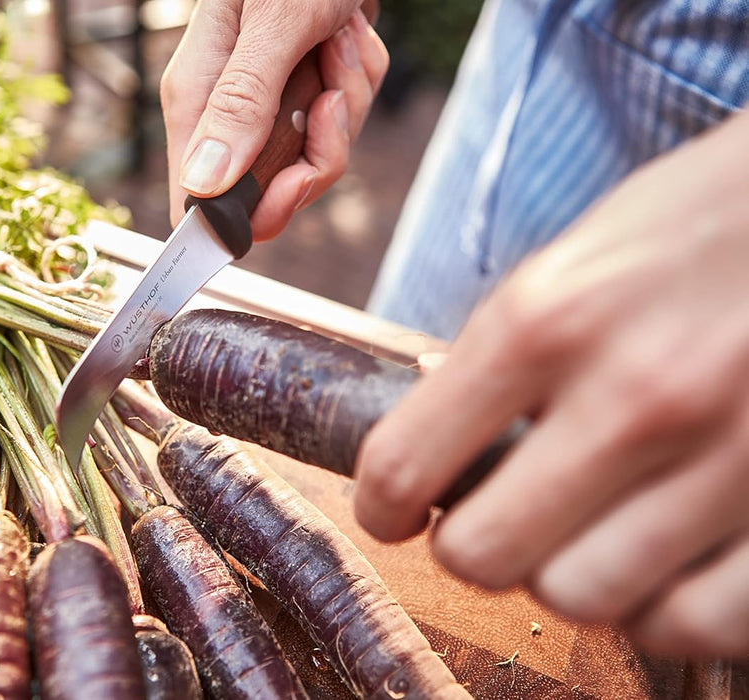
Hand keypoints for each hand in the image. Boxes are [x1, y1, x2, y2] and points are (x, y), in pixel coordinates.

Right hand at [161, 0, 387, 239]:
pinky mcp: (303, 89)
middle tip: (329, 95)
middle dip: (320, 149)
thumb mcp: (273, 26)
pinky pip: (342, 119)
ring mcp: (268, 102)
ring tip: (341, 40)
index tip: (294, 186)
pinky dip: (359, 79)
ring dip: (348, 102)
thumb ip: (240, 103)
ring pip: (317, 155)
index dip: (252, 214)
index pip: (203, 200)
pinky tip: (350, 33)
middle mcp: (228, 111)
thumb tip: (204, 185)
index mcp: (198, 100)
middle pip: (274, 189)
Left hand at [353, 107, 748, 657]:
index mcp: (547, 319)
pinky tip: (657, 565)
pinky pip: (694, 624)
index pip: (406, 464)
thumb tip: (434, 444)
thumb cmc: (699, 224)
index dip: (381, 507)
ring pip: (582, 598)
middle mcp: (634, 395)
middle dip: (472, 544)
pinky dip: (660, 610)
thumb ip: (502, 355)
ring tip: (581, 532)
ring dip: (565, 574)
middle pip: (485, 554)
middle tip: (494, 518)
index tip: (391, 512)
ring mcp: (729, 457)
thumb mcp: (576, 259)